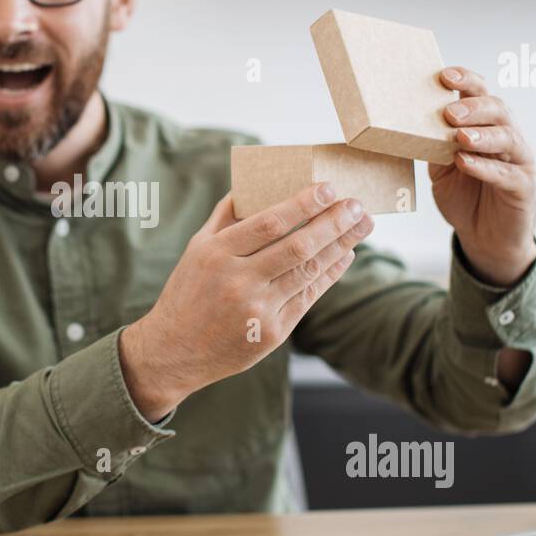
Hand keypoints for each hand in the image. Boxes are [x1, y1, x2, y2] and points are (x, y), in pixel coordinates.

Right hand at [120, 184, 373, 419]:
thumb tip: (251, 185)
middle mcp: (237, 281)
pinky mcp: (271, 333)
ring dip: (339, 247)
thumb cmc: (188, 292)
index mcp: (217, 254)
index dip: (303, 205)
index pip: (269, 223)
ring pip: (308, 272)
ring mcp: (257, 309)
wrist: (175, 351)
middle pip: (297, 247)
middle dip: (333, 223)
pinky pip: (307, 298)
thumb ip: (224, 218)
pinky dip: (329, 274)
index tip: (328, 188)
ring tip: (360, 226)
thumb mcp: (196, 249)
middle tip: (356, 205)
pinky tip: (344, 256)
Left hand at [433, 66, 535, 285]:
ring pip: (508, 138)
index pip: (480, 94)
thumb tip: (401, 125)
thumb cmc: (464, 196)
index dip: (466, 81)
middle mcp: (506, 137)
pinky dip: (485, 167)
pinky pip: (506, 173)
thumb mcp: (440, 168)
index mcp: (485, 126)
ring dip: (483, 134)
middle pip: (498, 110)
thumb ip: (431, 146)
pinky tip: (466, 162)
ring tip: (460, 135)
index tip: (444, 75)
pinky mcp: (523, 187)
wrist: (485, 237)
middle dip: (474, 106)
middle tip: (449, 112)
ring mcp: (518, 161)